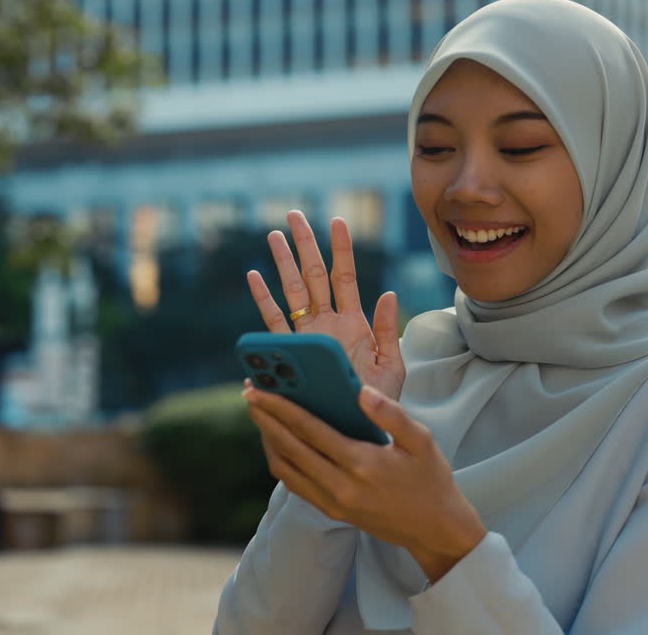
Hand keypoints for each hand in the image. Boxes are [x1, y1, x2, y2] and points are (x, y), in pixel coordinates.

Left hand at [244, 380, 486, 582]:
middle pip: (289, 448)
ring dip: (268, 440)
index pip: (309, 430)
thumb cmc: (431, 478)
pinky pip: (294, 484)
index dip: (280, 407)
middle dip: (265, 418)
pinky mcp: (331, 512)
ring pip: (285, 469)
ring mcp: (333, 503)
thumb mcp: (421, 440)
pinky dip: (281, 459)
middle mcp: (341, 487)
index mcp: (362, 464)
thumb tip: (359, 390)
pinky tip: (279, 440)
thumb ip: (391, 413)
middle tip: (249, 393)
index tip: (259, 388)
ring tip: (260, 413)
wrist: (436, 529)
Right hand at [247, 210, 405, 398]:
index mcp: (353, 324)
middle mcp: (326, 325)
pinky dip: (264, 300)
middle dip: (305, 245)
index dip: (341, 249)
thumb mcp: (392, 366)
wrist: (357, 431)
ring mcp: (307, 337)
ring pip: (292, 293)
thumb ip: (388, 330)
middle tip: (294, 215)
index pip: (345, 278)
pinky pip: (275, 324)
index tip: (337, 220)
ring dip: (283, 263)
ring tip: (274, 235)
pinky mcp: (292, 355)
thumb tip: (389, 294)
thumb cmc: (377, 403)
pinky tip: (255, 276)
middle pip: (313, 276)